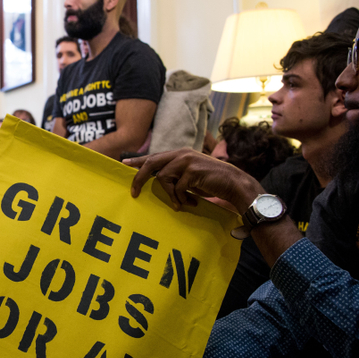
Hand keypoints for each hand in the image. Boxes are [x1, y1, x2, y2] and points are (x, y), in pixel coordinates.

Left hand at [124, 149, 261, 212]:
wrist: (233, 184)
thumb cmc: (211, 182)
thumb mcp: (189, 177)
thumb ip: (175, 175)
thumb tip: (156, 181)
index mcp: (180, 154)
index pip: (154, 156)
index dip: (138, 160)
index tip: (124, 164)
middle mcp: (181, 154)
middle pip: (152, 163)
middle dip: (139, 178)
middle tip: (133, 193)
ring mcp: (187, 160)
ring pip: (163, 178)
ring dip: (171, 195)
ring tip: (182, 203)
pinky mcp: (192, 171)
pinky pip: (177, 188)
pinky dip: (182, 199)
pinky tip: (192, 203)